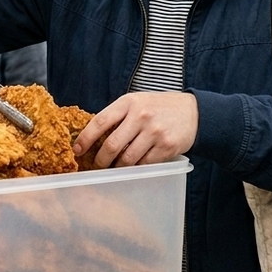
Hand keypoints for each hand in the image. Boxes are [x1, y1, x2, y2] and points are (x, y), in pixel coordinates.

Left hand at [73, 92, 197, 168]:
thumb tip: (92, 137)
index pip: (100, 122)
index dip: (85, 139)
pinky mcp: (166, 147)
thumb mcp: (137, 102)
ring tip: (116, 167)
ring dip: (118, 167)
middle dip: (101, 160)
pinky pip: (144, 165)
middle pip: (112, 145)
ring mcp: (154, 132)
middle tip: (98, 165)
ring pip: (127, 159)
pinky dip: (136, 169)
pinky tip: (135, 167)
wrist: (194, 112)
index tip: (77, 151)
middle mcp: (140, 116)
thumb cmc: (159, 108)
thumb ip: (118, 116)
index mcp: (129, 103)